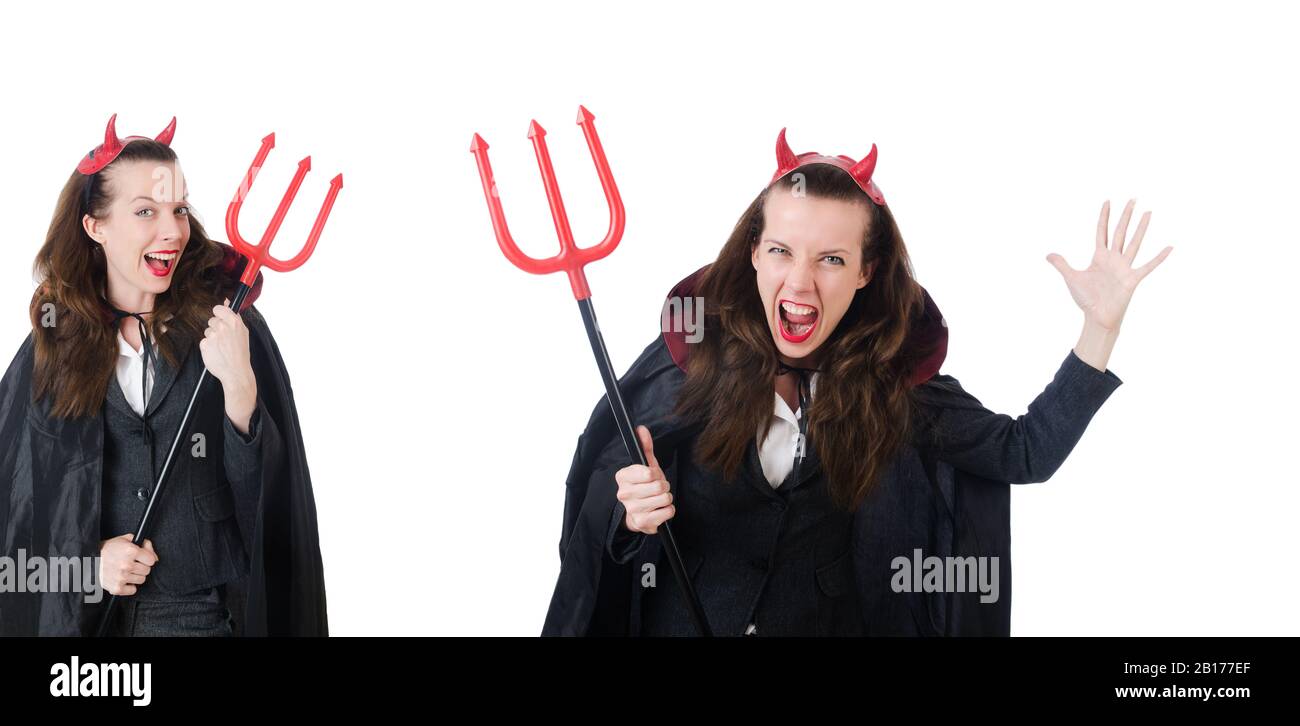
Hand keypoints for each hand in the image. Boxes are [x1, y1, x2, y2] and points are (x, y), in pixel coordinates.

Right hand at [98, 533, 157, 596]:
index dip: (147, 558)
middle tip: (132, 564)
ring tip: (126, 571)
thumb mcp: (125, 539)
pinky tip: (123, 579)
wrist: (89, 561)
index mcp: (131, 551)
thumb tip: (155, 556)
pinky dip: (129, 586)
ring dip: (136, 576)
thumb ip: (143, 543)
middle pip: (147, 570)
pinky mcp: (116, 588)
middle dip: (141, 567)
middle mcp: (127, 564)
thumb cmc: (108, 549)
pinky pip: (133, 590)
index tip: (141, 558)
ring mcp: (121, 577)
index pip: (151, 560)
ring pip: (141, 580)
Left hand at [199, 299, 256, 432]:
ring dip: (212, 338)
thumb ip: (234, 317)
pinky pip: (203, 341)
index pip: (218, 308)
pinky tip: (216, 353)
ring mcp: (213, 336)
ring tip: (221, 348)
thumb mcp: (243, 333)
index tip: (221, 320)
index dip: (219, 314)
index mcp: (234, 322)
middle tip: (224, 340)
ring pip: (207, 331)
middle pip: (212, 320)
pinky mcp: (205, 344)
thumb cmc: (240, 353)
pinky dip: (208, 347)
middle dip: (216, 329)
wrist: (236, 372)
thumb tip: (226, 301)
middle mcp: (223, 327)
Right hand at [616, 425, 675, 534]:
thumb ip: (645, 446)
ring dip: (667, 498)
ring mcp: (632, 509)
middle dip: (664, 486)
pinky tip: (660, 510)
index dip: (656, 474)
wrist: (637, 513)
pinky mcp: (642, 523)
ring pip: (664, 499)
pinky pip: (667, 512)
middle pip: (658, 486)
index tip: (652, 476)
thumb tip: (641, 429)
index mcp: (622, 477)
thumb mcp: (645, 466)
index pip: (648, 473)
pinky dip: (668, 510)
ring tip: (658, 499)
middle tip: (658, 489)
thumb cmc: (643, 486)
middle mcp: (623, 494)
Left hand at [1047, 199, 1172, 331]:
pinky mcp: (1132, 279)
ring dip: (1141, 228)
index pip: (1101, 232)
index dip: (1104, 217)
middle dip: (1125, 216)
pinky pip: (1148, 266)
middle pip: (1120, 232)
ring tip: (1148, 212)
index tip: (1108, 201)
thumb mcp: (1071, 278)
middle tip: (1133, 199)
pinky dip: (1159, 258)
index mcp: (1099, 257)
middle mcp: (1113, 259)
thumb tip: (1047, 255)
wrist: (1097, 318)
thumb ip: (1062, 265)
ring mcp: (1124, 268)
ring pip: (1134, 243)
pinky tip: (1169, 247)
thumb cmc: (1086, 299)